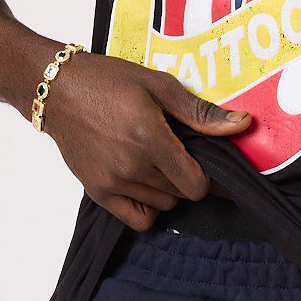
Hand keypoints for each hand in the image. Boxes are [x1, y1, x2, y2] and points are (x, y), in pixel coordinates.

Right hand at [42, 53, 251, 231]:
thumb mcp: (159, 86)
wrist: (57, 90)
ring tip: (156, 161)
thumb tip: (242, 124)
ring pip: (163, 206)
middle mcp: (131, 166)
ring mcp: (112, 182)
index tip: (205, 161)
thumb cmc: (107, 81)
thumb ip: (200, 112)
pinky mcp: (97, 192)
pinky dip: (149, 208)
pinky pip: (138, 219)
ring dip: (169, 190)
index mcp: (150, 138)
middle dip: (188, 178)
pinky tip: (145, 183)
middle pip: (182, 195)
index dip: (208, 176)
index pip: (197, 184)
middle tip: (178, 154)